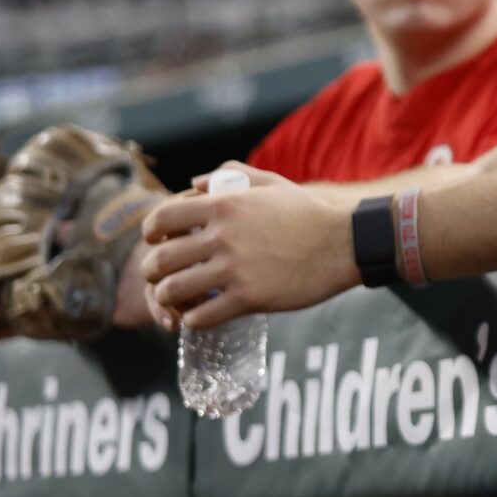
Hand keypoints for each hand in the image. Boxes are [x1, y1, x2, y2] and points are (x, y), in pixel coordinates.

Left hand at [140, 167, 359, 330]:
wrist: (346, 242)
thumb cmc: (309, 212)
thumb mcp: (272, 184)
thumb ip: (231, 176)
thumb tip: (195, 182)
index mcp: (225, 205)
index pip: (161, 219)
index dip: (151, 234)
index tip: (157, 243)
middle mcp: (223, 236)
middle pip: (160, 260)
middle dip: (152, 272)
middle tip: (161, 278)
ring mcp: (235, 268)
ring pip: (173, 291)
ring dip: (168, 298)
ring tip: (178, 300)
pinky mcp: (250, 298)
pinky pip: (201, 317)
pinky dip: (193, 320)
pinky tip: (201, 316)